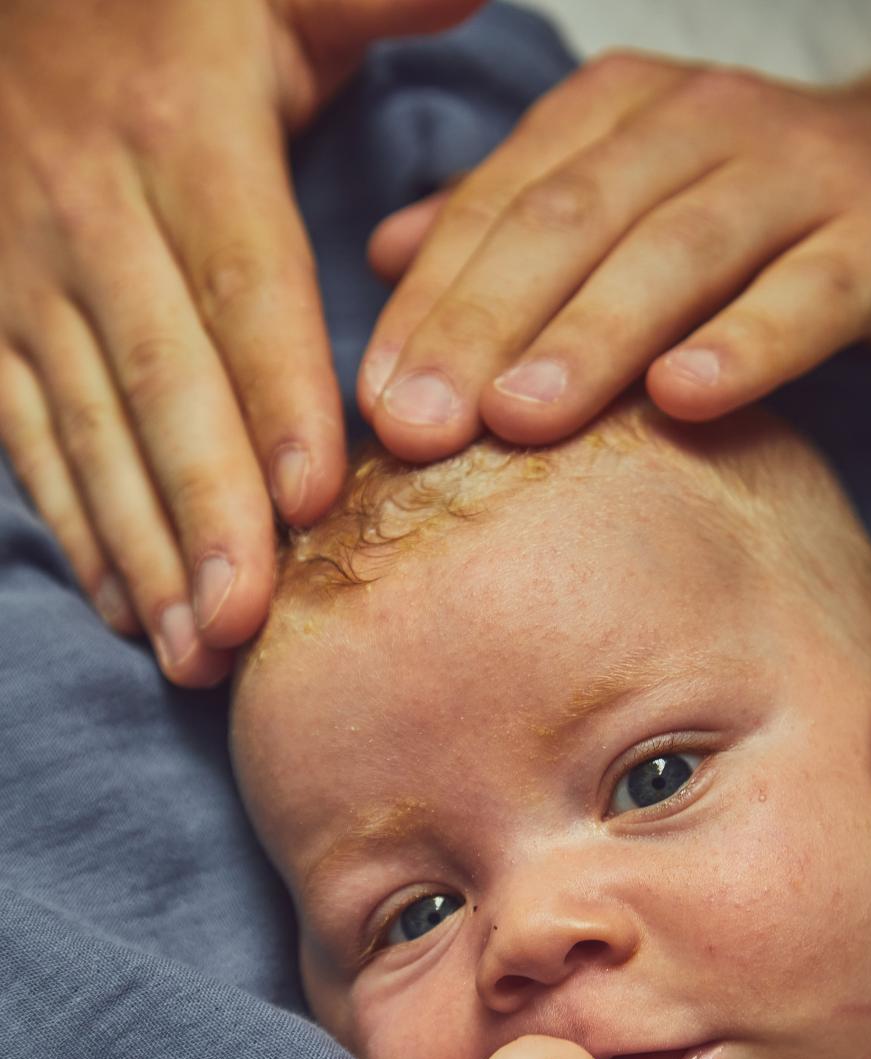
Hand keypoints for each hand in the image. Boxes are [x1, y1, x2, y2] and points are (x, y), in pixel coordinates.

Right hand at [0, 0, 480, 685]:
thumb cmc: (166, 2)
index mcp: (186, 130)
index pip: (241, 280)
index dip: (276, 395)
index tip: (312, 502)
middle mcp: (96, 210)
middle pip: (162, 379)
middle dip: (204, 510)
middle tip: (248, 623)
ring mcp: (29, 273)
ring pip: (88, 427)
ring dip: (141, 548)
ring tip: (194, 651)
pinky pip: (29, 436)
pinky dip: (77, 528)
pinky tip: (122, 607)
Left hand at [359, 50, 870, 462]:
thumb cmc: (758, 215)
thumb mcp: (627, 203)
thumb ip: (513, 221)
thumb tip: (386, 252)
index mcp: (615, 116)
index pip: (498, 206)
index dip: (430, 306)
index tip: (374, 403)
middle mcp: (696, 125)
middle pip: (569, 225)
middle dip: (482, 327)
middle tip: (418, 428)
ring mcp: (796, 173)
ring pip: (678, 251)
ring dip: (593, 337)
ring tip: (522, 420)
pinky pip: (810, 290)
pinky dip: (750, 342)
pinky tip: (688, 399)